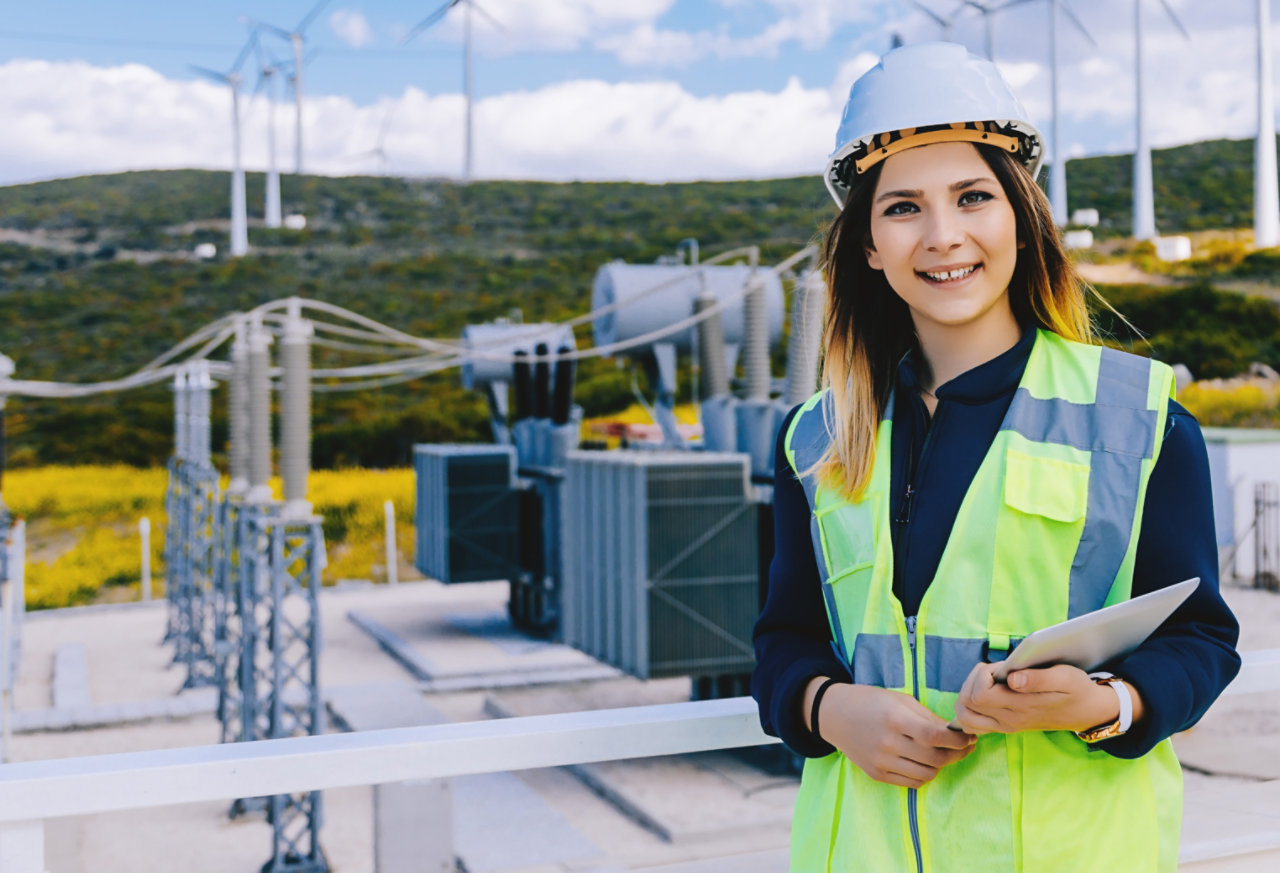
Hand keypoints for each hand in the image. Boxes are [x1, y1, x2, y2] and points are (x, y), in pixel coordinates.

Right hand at [809, 679, 976, 788]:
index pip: (936, 737)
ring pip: (927, 774)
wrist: (834, 715)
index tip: (969, 738)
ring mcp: (881, 762)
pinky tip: (925, 762)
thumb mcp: (900, 700)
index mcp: (895, 719)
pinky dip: (924, 774)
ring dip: (941, 766)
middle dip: (957, 754)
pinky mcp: (877, 774)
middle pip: (936, 758)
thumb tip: (956, 732)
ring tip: (944, 754)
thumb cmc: (870, 701)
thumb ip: (928, 717)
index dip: (959, 740)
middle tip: (965, 747)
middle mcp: (888, 743)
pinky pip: (912, 782)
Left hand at [951, 663, 1140, 734]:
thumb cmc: (1076, 689)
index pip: (978, 695)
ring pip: (965, 716)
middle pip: (966, 705)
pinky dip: (970, 707)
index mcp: (1020, 707)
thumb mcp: (1065, 677)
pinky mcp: (1005, 726)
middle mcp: (1008, 720)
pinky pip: (973, 723)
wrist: (1087, 712)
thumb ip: (1038, 678)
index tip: (999, 667)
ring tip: (987, 681)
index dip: (981, 676)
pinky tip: (985, 693)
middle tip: (991, 672)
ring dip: (967, 694)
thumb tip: (1011, 679)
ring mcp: (1005, 726)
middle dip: (971, 681)